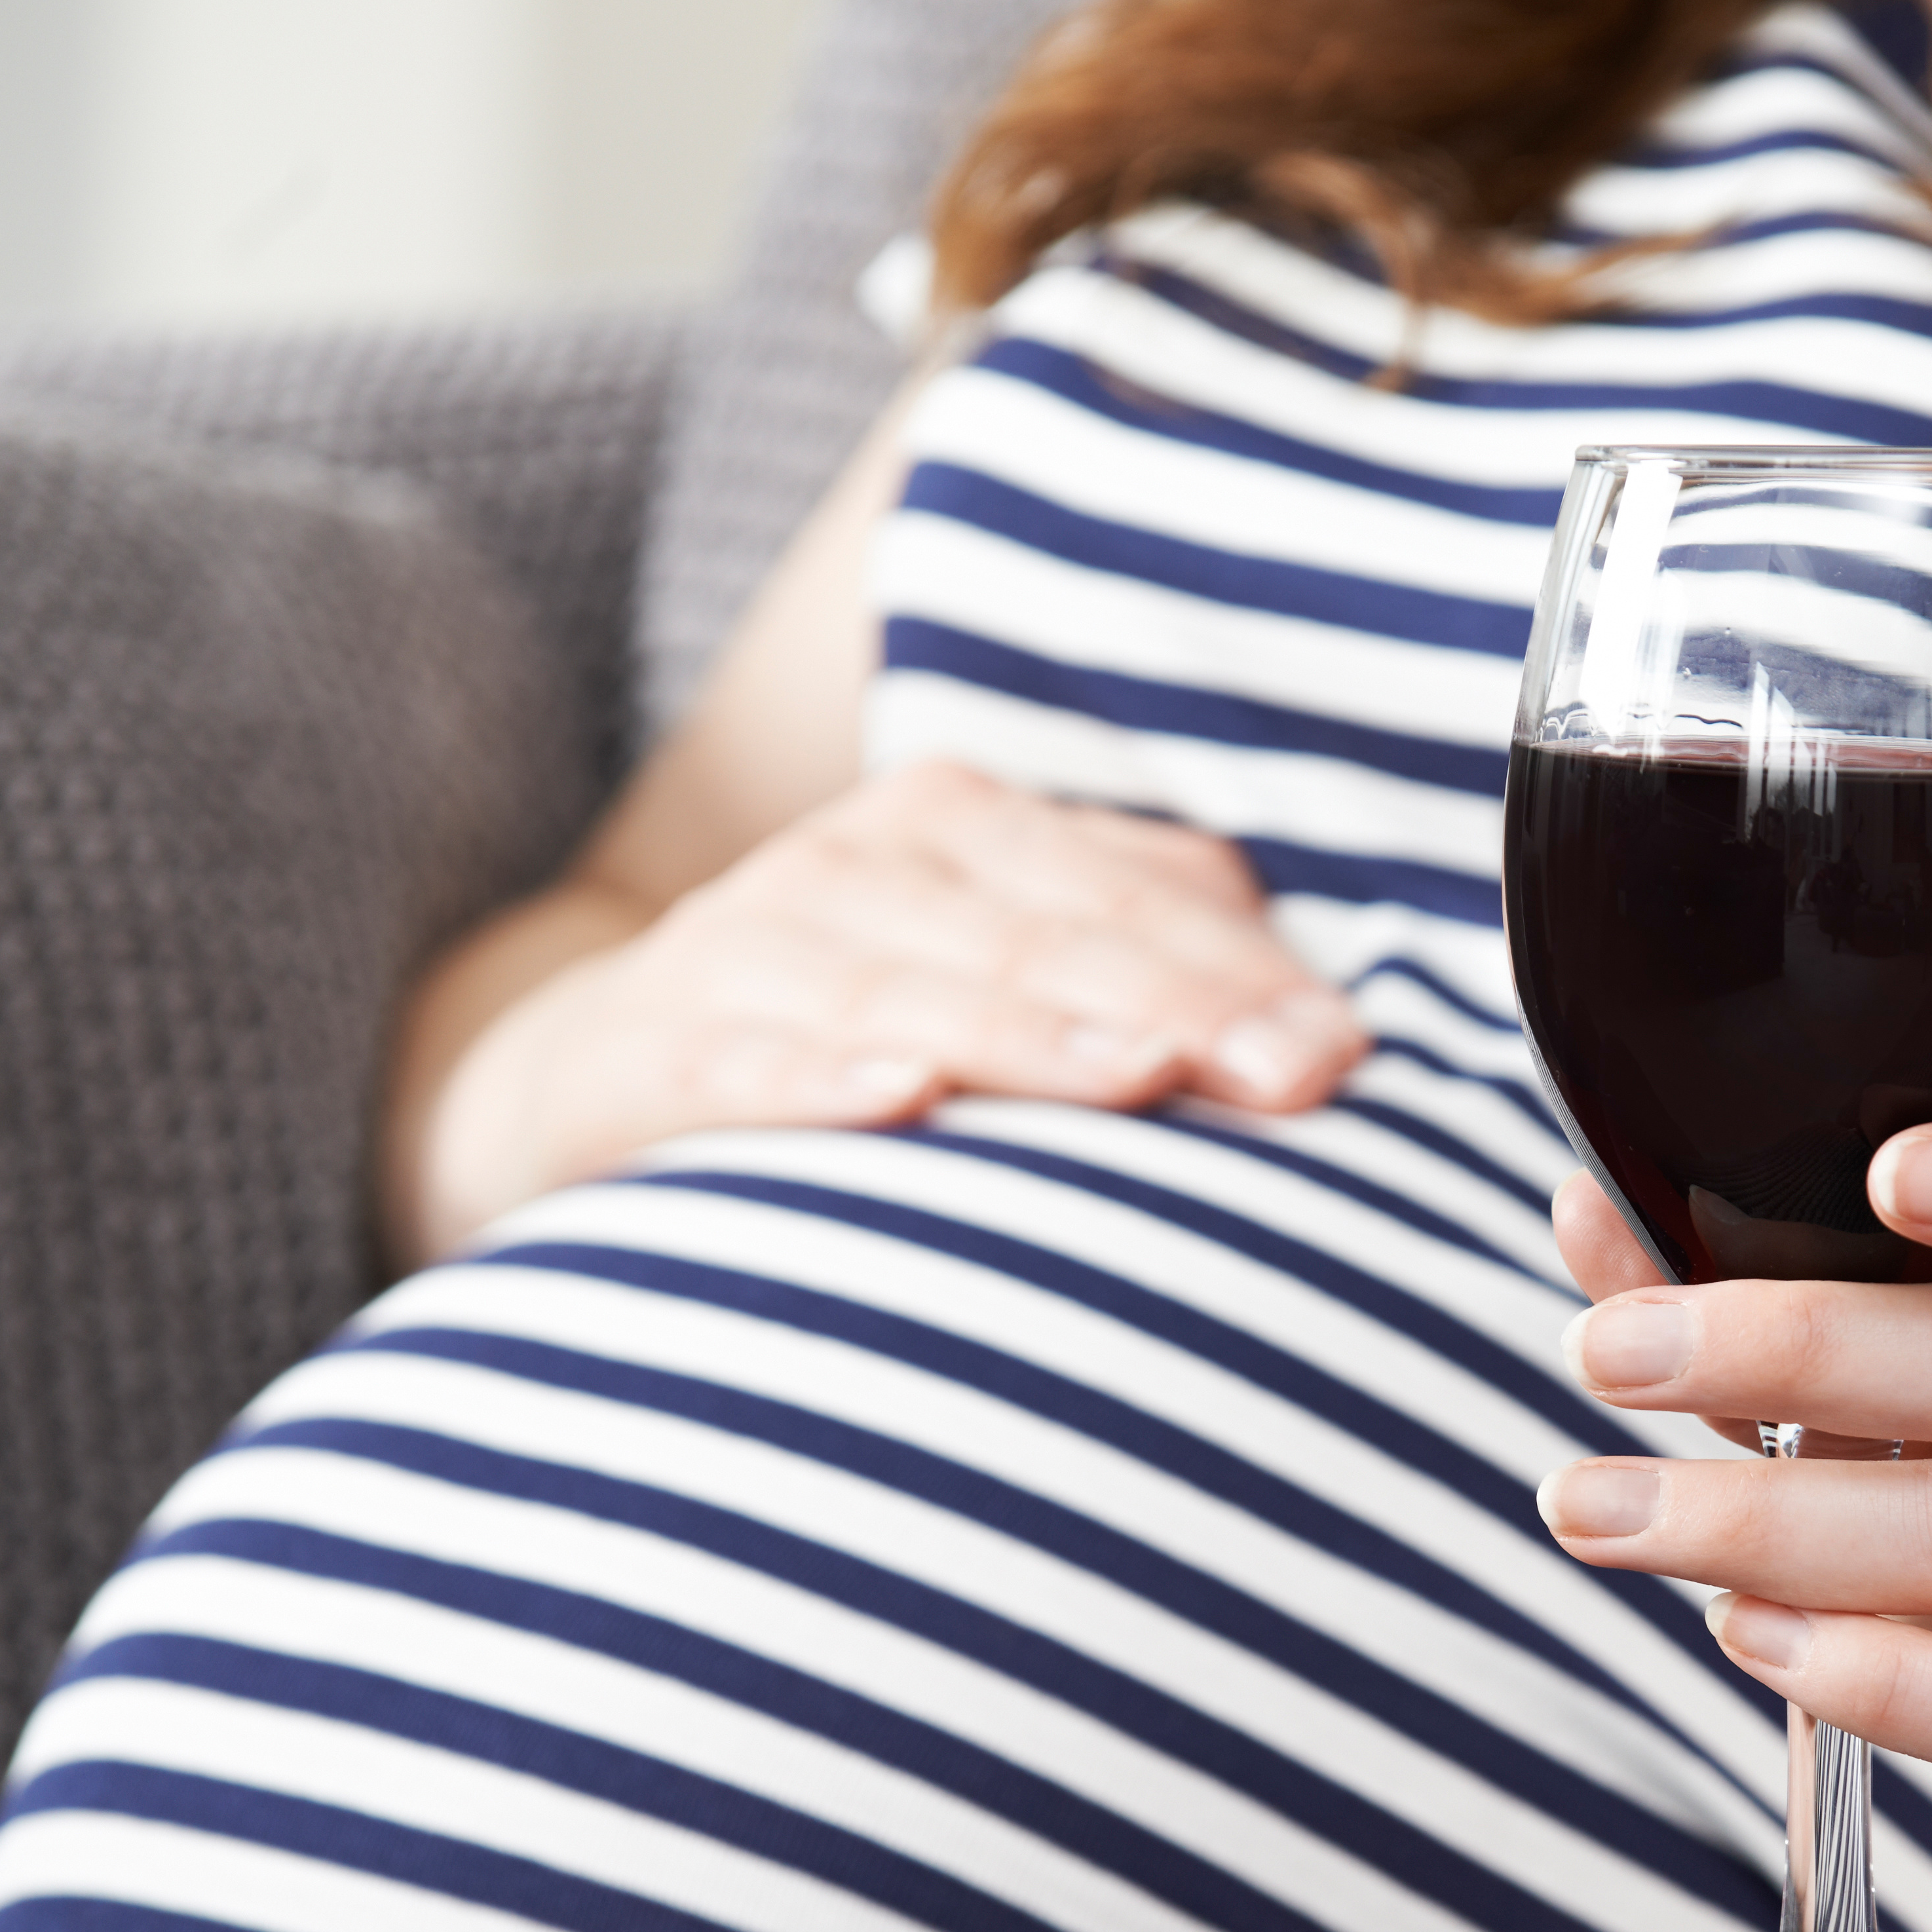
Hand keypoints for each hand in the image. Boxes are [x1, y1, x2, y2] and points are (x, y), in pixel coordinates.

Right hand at [406, 760, 1366, 1258]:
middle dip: (1173, 1006)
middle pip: (1044, 937)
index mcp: (966, 833)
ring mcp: (749, 950)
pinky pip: (744, 1064)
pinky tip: (903, 1098)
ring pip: (911, 990)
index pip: (1133, 898)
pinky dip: (820, 1079)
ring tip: (1135, 1076)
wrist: (595, 1076)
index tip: (1336, 1057)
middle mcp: (862, 865)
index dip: (1240, 976)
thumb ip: (1155, 970)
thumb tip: (1329, 1035)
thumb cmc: (860, 1032)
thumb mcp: (1010, 976)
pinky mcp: (651, 1048)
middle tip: (1285, 1079)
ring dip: (1028, 1035)